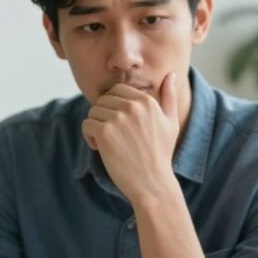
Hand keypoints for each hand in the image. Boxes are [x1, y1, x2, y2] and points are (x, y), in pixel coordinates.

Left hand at [82, 72, 179, 203]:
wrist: (152, 183)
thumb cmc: (161, 155)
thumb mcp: (171, 123)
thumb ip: (170, 97)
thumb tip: (171, 74)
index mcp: (147, 101)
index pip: (118, 90)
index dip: (113, 106)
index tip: (119, 124)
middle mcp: (133, 107)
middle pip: (103, 100)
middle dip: (103, 115)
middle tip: (112, 135)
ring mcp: (118, 119)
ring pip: (93, 111)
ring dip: (95, 126)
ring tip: (107, 143)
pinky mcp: (105, 133)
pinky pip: (87, 124)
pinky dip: (89, 136)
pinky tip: (100, 148)